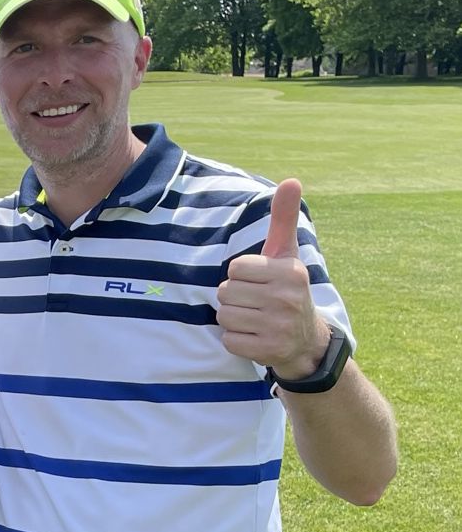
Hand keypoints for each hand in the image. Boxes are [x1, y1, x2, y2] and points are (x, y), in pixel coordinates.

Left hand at [217, 179, 327, 378]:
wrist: (306, 341)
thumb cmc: (286, 290)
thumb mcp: (286, 255)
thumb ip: (283, 219)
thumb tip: (291, 180)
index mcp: (290, 271)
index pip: (235, 268)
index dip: (241, 275)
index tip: (259, 282)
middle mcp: (287, 298)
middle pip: (225, 292)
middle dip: (234, 298)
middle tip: (256, 303)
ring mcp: (279, 326)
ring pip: (224, 316)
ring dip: (233, 319)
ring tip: (255, 319)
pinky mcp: (268, 351)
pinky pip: (228, 340)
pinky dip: (236, 340)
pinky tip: (254, 337)